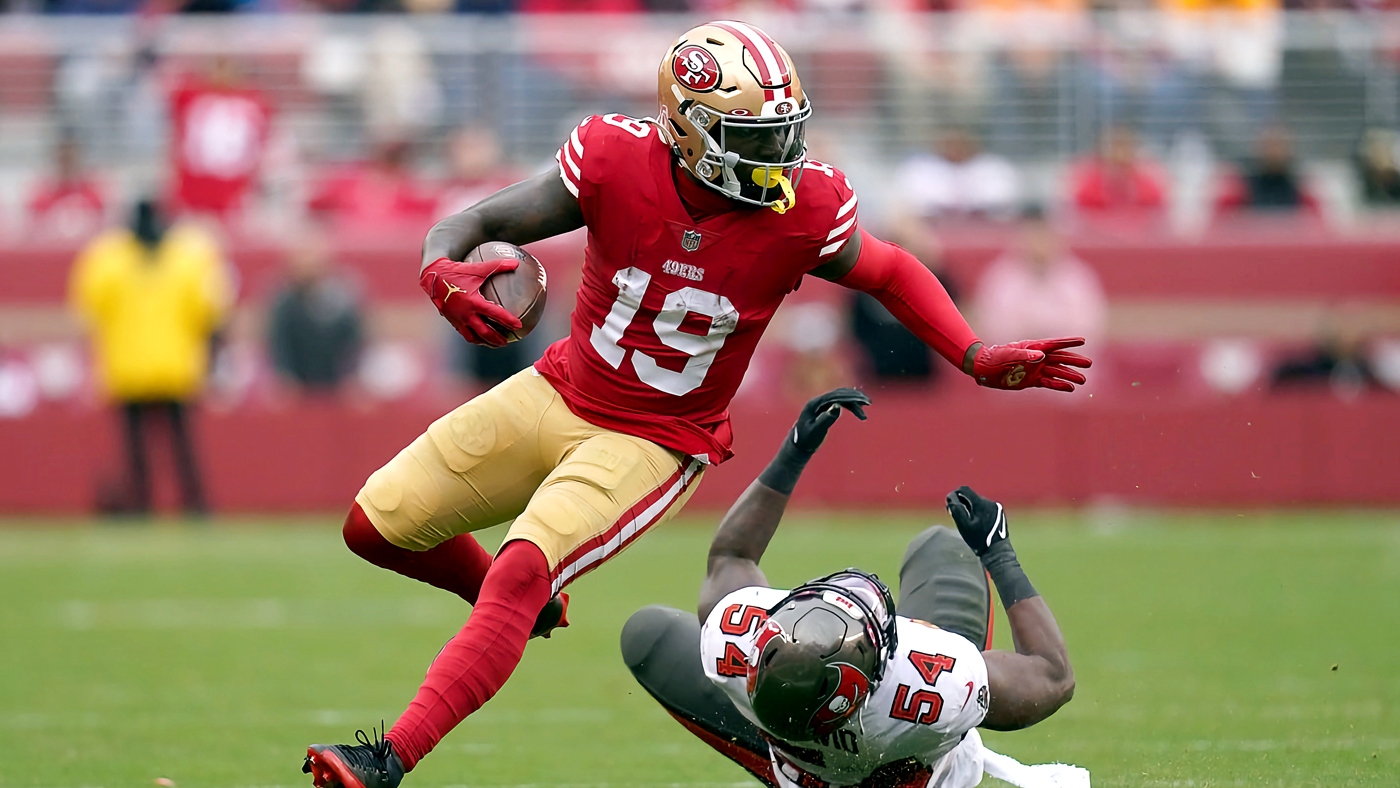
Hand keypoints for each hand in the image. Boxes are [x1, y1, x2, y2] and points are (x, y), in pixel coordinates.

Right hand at [419, 257, 524, 346]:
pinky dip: (474, 337)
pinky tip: (480, 336)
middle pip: (485, 332)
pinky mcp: (452, 320)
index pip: (495, 314)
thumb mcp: (478, 268)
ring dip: (485, 342)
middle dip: (497, 339)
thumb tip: (516, 263)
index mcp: (474, 302)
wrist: (433, 276)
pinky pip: (465, 333)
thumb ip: (498, 266)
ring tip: (494, 344)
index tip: (519, 326)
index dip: (508, 321)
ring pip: (473, 337)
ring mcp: (458, 319)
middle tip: (508, 341)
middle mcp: (466, 314)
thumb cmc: (458, 271)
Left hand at [790, 388, 869, 453]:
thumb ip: (826, 418)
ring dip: (854, 403)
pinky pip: (840, 403)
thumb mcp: (816, 431)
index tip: (863, 402)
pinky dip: (850, 406)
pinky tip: (858, 410)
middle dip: (855, 397)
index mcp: (814, 404)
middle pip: (839, 394)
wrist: (799, 445)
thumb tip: (837, 406)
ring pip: (841, 398)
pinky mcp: (825, 408)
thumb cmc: (806, 439)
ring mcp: (821, 404)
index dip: (850, 397)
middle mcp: (818, 401)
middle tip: (868, 403)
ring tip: (864, 415)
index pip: (835, 396)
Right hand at [945, 486, 1008, 556]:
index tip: (950, 503)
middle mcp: (990, 502)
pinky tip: (977, 523)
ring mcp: (996, 507)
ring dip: (970, 507)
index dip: (954, 494)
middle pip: (971, 496)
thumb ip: (956, 509)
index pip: (964, 489)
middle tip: (955, 513)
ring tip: (966, 520)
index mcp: (980, 503)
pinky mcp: (999, 512)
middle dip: (962, 502)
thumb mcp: (963, 525)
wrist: (996, 551)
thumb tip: (950, 497)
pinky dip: (978, 511)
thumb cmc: (978, 539)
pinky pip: (985, 507)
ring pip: (978, 501)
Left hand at [970, 337, 1091, 392]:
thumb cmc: (996, 357)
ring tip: (1083, 380)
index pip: (1055, 344)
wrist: (985, 369)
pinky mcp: (1032, 380)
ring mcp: (1036, 369)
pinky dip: (1059, 385)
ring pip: (1057, 372)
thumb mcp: (1010, 354)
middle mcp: (1038, 358)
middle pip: (1060, 359)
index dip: (1069, 342)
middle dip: (1074, 361)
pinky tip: (1070, 388)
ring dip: (1069, 375)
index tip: (1083, 340)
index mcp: (1034, 348)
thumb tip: (1040, 356)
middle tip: (1089, 364)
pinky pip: (1049, 382)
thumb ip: (1025, 355)